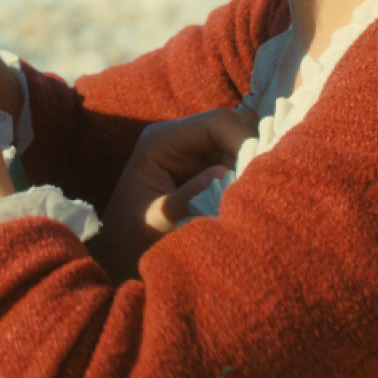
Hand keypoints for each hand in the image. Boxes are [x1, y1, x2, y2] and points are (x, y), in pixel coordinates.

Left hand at [90, 107, 256, 278]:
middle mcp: (178, 138)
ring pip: (238, 144)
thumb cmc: (132, 239)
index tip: (258, 173)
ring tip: (252, 196)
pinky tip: (244, 198)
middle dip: (250, 153)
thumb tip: (224, 172)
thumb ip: (189, 196)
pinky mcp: (203, 168)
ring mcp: (192, 152)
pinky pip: (235, 162)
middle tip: (258, 187)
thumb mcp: (158, 221)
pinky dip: (245, 177)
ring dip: (249, 166)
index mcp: (161, 140)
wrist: (118, 254)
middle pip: (232, 128)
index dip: (243, 140)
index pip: (216, 122)